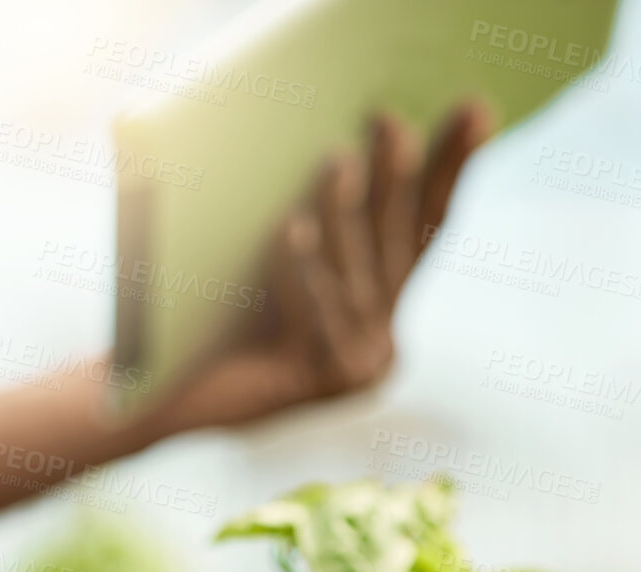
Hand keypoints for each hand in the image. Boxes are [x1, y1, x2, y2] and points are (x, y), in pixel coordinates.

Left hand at [149, 102, 493, 435]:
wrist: (162, 394)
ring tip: (335, 160)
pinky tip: (289, 228)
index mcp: (376, 307)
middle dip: (398, 178)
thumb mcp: (268, 256)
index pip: (423, 227)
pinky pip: (315, 316)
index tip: (477, 107)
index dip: (452, 167)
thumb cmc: (209, 318)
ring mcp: (358, 369)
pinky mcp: (323, 386)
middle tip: (392, 120)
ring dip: (344, 216)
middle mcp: (379, 341)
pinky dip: (300, 271)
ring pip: (355, 279)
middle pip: (397, 246)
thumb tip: (336, 140)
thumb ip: (311, 216)